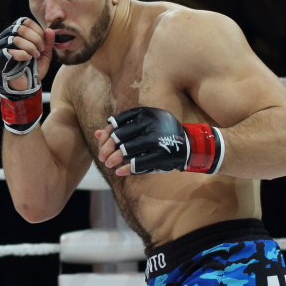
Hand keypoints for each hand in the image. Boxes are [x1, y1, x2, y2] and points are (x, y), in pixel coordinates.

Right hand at [0, 17, 52, 133]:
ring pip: (16, 37)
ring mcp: (2, 48)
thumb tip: (49, 30)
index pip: (25, 22)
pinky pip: (11, 50)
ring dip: (30, 46)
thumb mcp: (45, 56)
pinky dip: (23, 54)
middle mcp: (8, 38)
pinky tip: (27, 60)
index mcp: (19, 35)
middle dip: (35, 39)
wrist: (26, 88)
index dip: (37, 30)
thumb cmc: (33, 70)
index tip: (43, 44)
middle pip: (21, 28)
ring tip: (34, 56)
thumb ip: (48, 42)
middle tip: (39, 50)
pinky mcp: (0, 59)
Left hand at [94, 107, 223, 175]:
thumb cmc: (160, 133)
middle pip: (119, 136)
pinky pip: (139, 163)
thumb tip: (97, 133)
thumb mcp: (144, 125)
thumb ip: (121, 128)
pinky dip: (127, 168)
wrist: (188, 144)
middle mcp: (150, 123)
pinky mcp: (162, 154)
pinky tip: (119, 172)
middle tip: (102, 157)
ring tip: (108, 164)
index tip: (101, 143)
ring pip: (127, 149)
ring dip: (114, 158)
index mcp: (145, 113)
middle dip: (107, 148)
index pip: (117, 122)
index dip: (106, 134)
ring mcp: (157, 139)